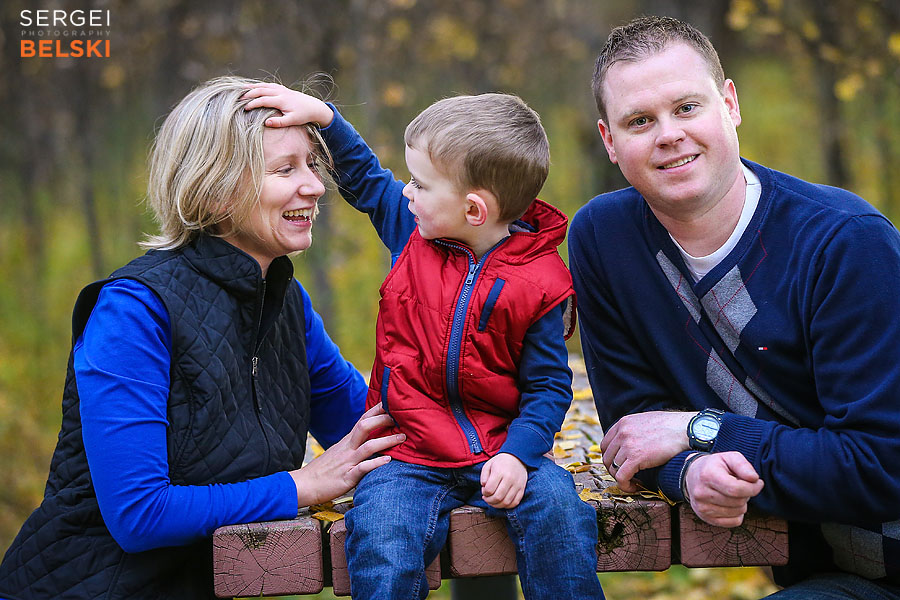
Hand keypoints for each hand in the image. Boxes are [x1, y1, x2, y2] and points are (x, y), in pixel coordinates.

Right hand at [241, 82, 334, 127]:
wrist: (313, 107)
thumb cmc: (303, 115)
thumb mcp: (292, 121)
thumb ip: (279, 122)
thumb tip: (266, 123)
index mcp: (281, 100)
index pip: (262, 100)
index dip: (252, 104)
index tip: (244, 109)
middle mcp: (280, 92)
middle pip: (260, 90)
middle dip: (248, 94)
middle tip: (238, 99)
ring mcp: (281, 89)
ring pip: (263, 85)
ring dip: (252, 87)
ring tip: (240, 90)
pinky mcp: (282, 88)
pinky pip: (268, 85)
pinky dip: (259, 85)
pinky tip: (252, 87)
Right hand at [289, 404, 403, 506]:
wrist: (303, 485)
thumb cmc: (322, 471)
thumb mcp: (338, 452)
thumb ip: (352, 445)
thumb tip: (368, 439)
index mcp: (346, 442)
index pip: (362, 420)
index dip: (377, 410)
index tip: (392, 402)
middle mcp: (347, 448)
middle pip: (365, 427)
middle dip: (383, 420)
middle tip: (402, 417)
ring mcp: (347, 462)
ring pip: (368, 446)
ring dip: (386, 440)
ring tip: (402, 438)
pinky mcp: (346, 477)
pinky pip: (362, 468)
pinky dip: (376, 464)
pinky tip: (388, 461)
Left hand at [480, 453, 526, 508]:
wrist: (517, 457)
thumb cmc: (501, 462)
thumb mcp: (488, 465)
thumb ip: (483, 476)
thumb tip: (484, 487)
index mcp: (499, 472)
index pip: (489, 489)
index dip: (484, 493)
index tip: (484, 491)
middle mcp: (509, 479)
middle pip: (498, 497)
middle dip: (489, 501)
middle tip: (487, 498)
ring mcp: (517, 485)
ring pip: (506, 502)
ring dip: (497, 505)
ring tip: (493, 501)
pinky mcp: (522, 489)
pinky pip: (515, 502)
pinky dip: (507, 506)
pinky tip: (502, 502)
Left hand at [601, 411, 694, 491]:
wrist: (687, 429)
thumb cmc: (673, 427)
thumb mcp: (646, 422)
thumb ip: (634, 430)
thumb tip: (631, 444)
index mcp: (623, 422)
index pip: (606, 444)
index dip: (611, 458)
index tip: (621, 466)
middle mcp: (622, 432)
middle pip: (607, 458)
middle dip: (615, 470)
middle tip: (628, 477)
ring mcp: (627, 444)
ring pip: (613, 468)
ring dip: (622, 479)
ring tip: (635, 482)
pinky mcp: (636, 457)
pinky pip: (621, 477)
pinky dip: (625, 486)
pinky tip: (636, 487)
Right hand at [684, 451, 763, 527]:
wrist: (693, 475)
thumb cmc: (715, 466)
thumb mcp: (729, 457)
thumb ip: (743, 465)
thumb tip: (754, 479)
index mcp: (707, 475)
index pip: (736, 489)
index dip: (753, 488)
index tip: (758, 482)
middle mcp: (701, 493)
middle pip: (738, 501)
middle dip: (747, 494)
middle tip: (742, 485)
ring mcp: (702, 507)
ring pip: (738, 512)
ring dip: (742, 503)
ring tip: (734, 494)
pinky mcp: (706, 518)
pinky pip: (734, 522)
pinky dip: (738, 514)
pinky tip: (731, 504)